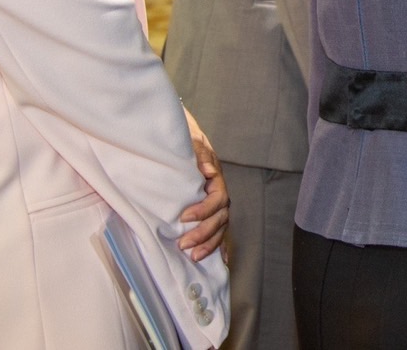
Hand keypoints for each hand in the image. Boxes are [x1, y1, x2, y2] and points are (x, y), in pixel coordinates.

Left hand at [178, 108, 228, 261]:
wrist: (188, 147)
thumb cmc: (189, 147)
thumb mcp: (193, 145)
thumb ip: (201, 156)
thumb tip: (208, 171)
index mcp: (216, 181)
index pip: (218, 199)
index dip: (204, 210)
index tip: (184, 218)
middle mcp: (220, 197)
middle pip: (221, 218)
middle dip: (204, 233)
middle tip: (183, 244)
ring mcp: (216, 208)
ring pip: (221, 229)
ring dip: (210, 244)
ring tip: (193, 257)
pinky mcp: (210, 216)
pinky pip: (220, 233)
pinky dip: (221, 247)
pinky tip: (222, 262)